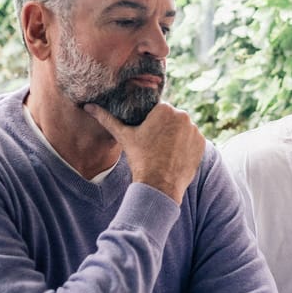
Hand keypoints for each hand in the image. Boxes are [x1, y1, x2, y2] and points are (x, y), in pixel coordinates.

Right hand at [86, 102, 204, 202]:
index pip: (158, 110)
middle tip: (154, 145)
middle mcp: (184, 116)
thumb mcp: (123, 137)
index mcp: (165, 109)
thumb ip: (107, 119)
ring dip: (176, 137)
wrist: (159, 185)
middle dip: (164, 129)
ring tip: (164, 152)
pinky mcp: (202, 144)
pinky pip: (193, 141)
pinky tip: (174, 156)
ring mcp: (195, 130)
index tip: (147, 135)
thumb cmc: (140, 159)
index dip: (151, 123)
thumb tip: (88, 106)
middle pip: (171, 119)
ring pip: (183, 129)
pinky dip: (185, 146)